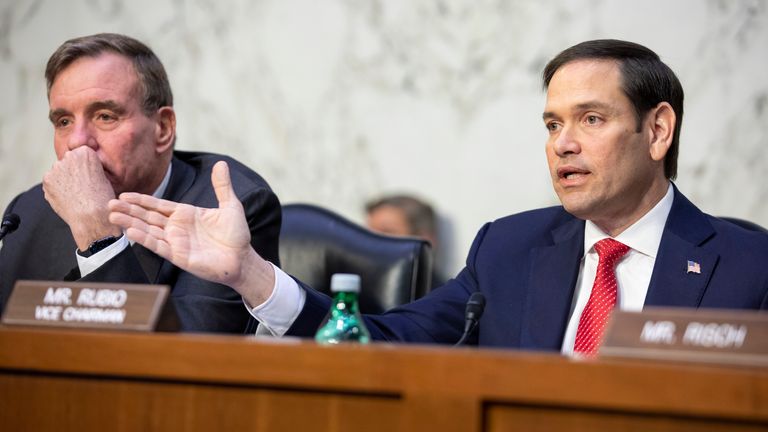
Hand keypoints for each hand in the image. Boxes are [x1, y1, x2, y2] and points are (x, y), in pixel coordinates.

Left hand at [43, 146, 120, 249]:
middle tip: (81, 187)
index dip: (86, 168)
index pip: (81, 154)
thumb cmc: (102, 200)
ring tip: (75, 194)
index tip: (90, 178)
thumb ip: (88, 167)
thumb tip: (76, 169)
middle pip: (68, 161)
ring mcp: (56, 168)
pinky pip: (51, 182)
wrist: (92, 217)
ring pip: (58, 172)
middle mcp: (70, 156)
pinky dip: (56, 189)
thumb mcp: (103, 177)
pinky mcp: (47, 179)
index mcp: (86, 152)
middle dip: (72, 171)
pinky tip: (67, 197)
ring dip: (63, 180)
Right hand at [108, 161, 274, 303]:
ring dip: (131, 224)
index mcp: (186, 214)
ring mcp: (176, 242)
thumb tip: (221, 163)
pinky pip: (159, 246)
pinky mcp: (179, 256)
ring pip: (148, 231)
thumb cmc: (236, 235)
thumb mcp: (230, 206)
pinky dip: (145, 239)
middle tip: (108, 204)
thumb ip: (222, 186)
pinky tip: (131, 232)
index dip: (141, 200)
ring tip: (113, 216)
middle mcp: (177, 228)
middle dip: (129, 210)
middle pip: (148, 217)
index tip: (123, 194)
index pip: (158, 205)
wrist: (243, 259)